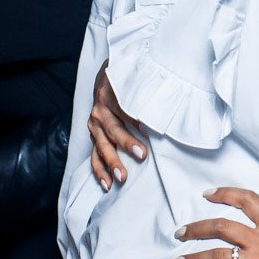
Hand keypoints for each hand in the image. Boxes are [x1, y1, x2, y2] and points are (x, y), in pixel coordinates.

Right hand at [89, 60, 146, 189]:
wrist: (106, 76)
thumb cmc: (126, 80)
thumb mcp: (135, 81)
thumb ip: (146, 94)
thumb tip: (163, 110)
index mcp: (109, 94)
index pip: (124, 109)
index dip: (136, 121)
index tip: (149, 131)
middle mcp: (99, 111)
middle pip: (113, 129)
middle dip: (126, 144)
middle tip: (142, 155)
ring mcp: (94, 124)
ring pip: (102, 145)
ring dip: (111, 163)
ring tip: (121, 178)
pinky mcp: (94, 135)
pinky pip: (94, 155)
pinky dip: (99, 170)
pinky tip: (106, 183)